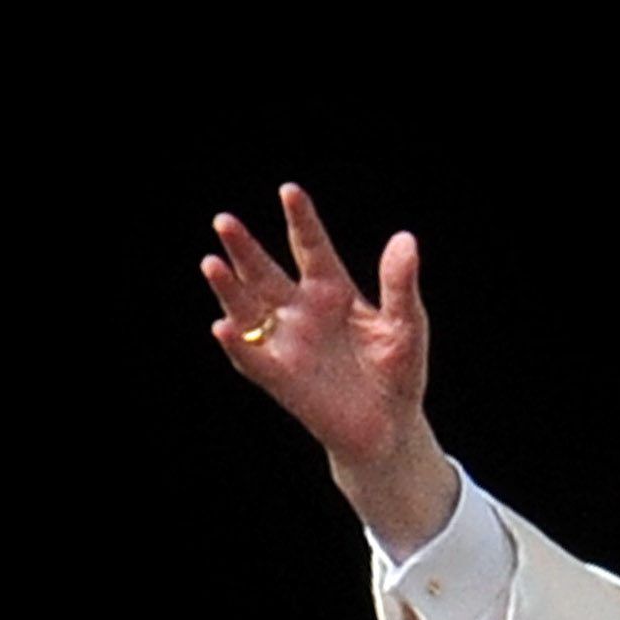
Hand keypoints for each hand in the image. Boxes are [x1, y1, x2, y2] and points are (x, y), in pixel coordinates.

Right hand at [204, 184, 458, 549]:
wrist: (390, 428)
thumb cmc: (398, 372)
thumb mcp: (407, 325)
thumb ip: (400, 285)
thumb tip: (404, 239)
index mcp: (334, 290)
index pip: (312, 248)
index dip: (300, 220)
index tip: (289, 191)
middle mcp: (302, 311)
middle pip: (266, 272)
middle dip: (245, 248)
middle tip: (223, 221)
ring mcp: (287, 343)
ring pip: (250, 309)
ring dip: (230, 289)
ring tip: (212, 263)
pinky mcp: (281, 379)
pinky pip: (253, 358)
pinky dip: (238, 343)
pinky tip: (223, 325)